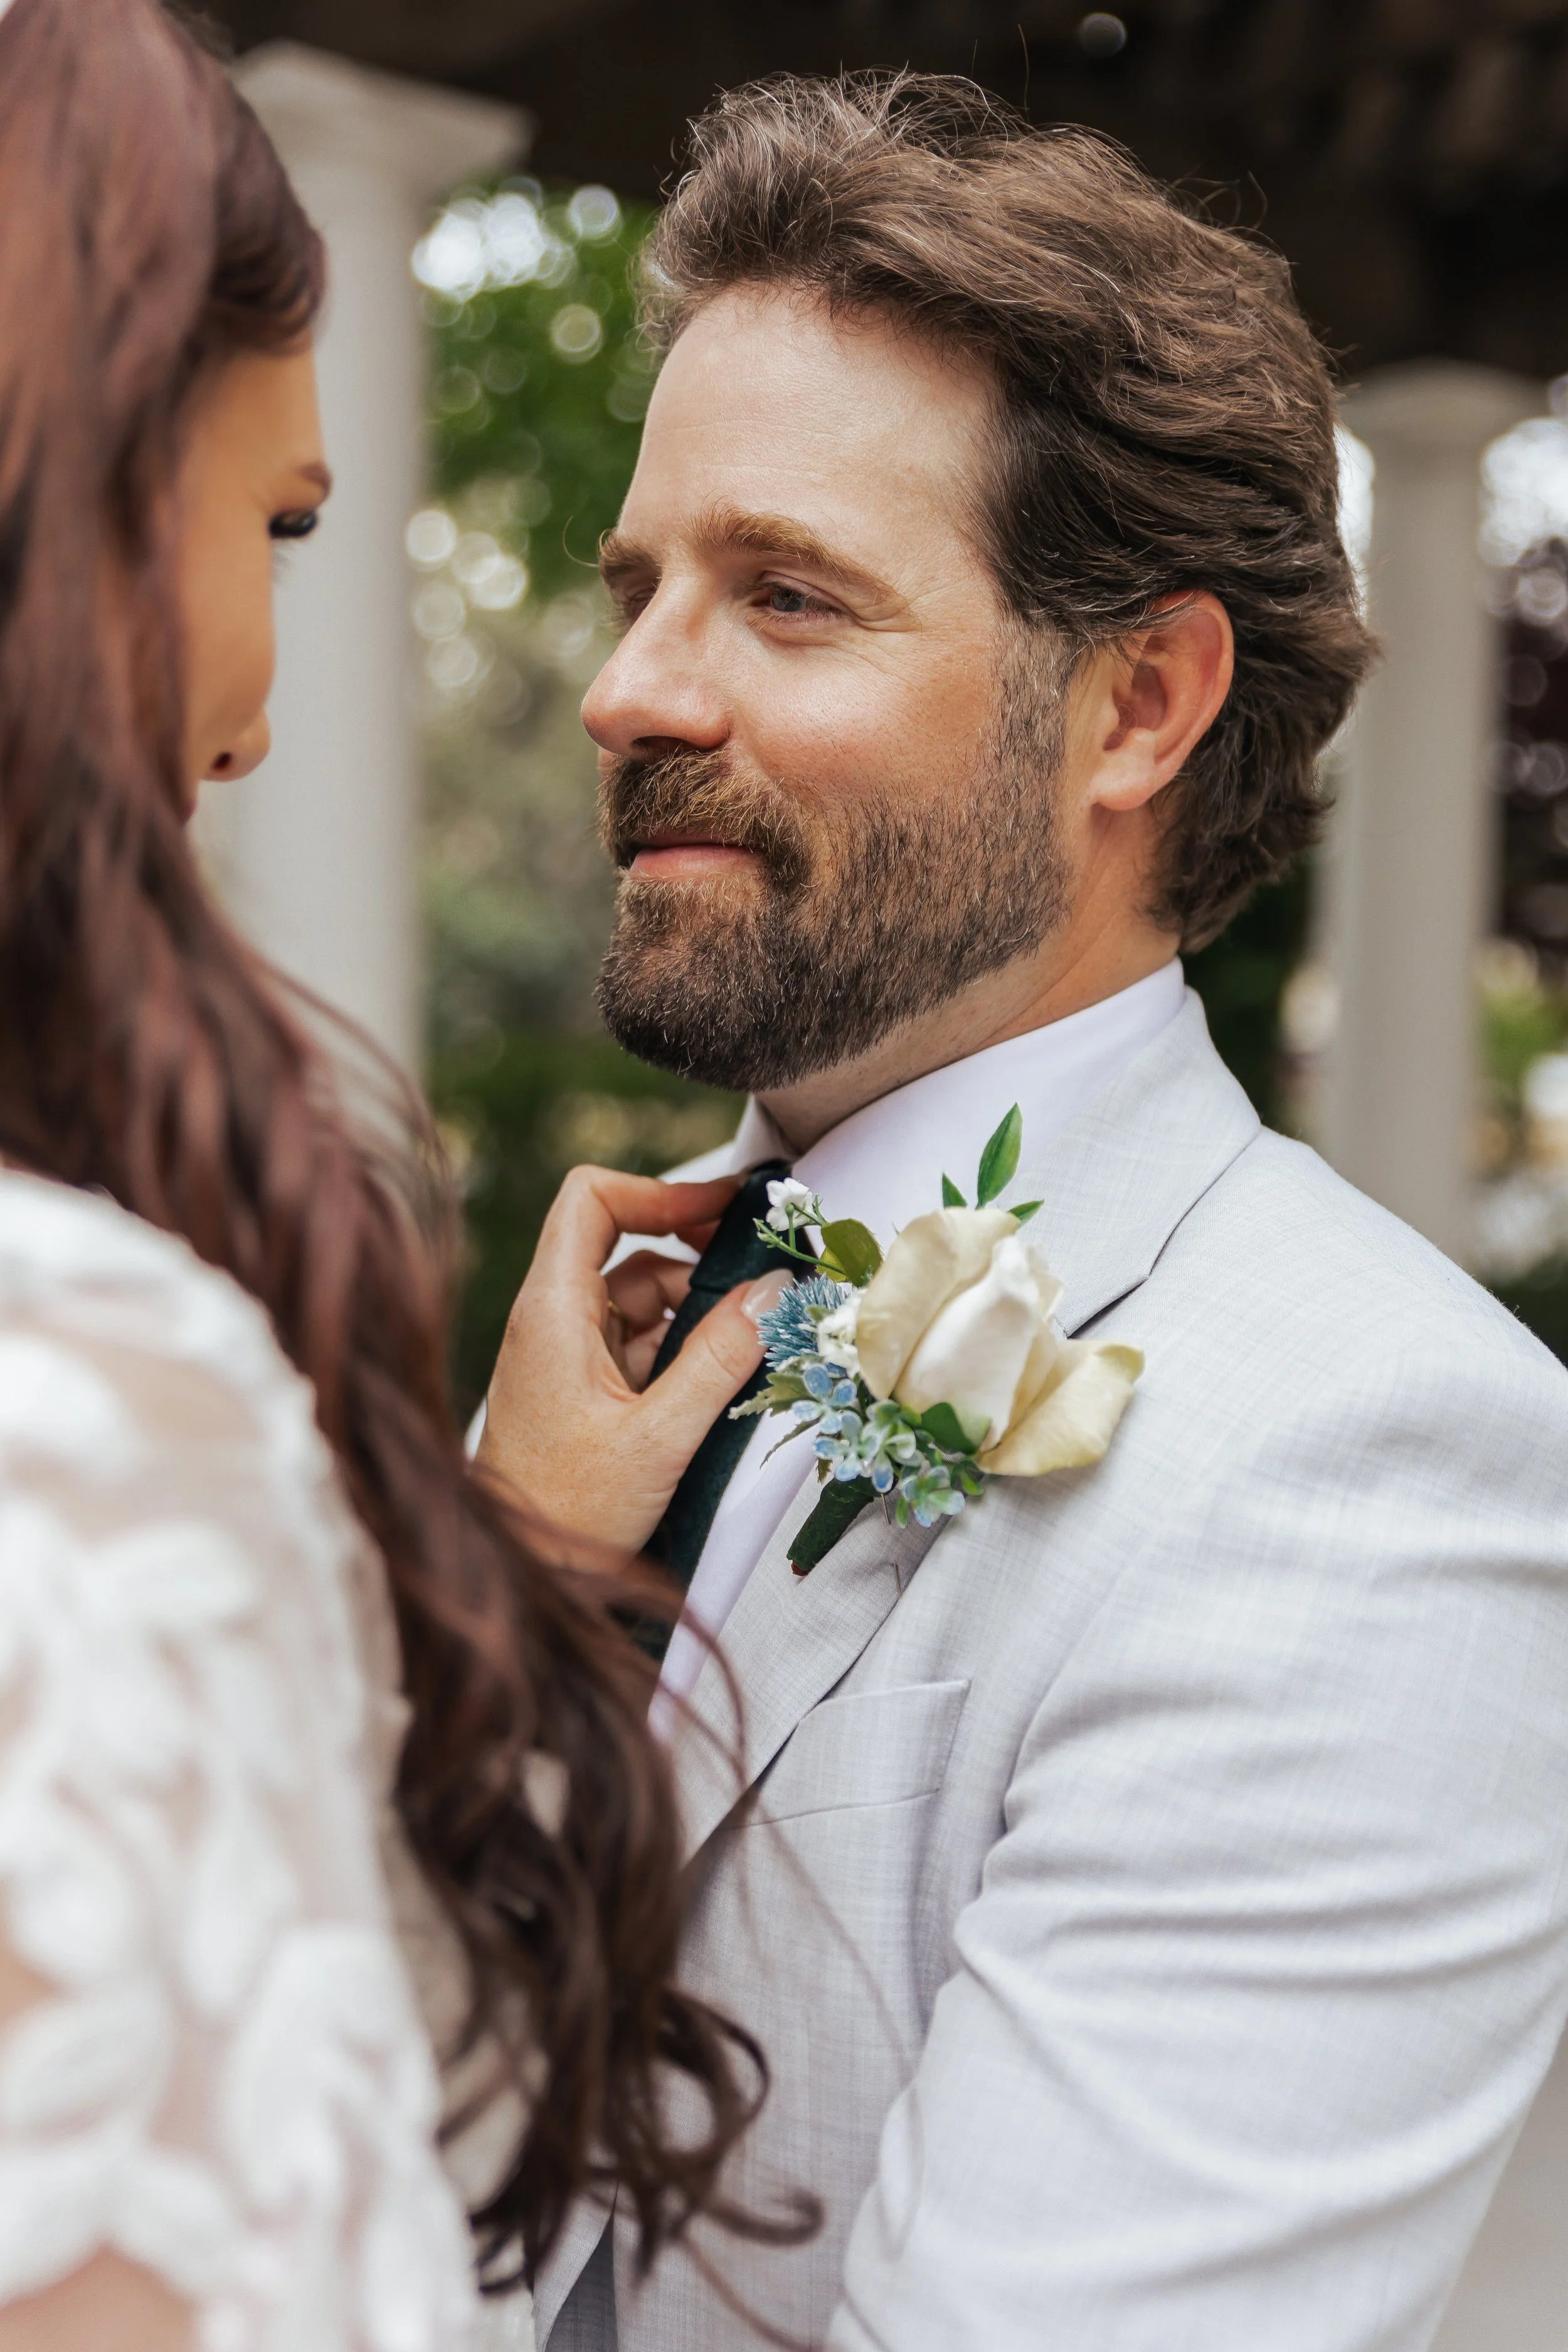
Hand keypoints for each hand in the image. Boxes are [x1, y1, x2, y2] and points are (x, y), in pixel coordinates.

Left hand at [476, 1166, 787, 1556]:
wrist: (523, 1577)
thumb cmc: (567, 1513)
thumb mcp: (659, 1436)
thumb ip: (720, 1359)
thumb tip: (773, 1293)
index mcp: (552, 1310)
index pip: (592, 1199)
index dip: (659, 1191)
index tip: (723, 1209)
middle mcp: (552, 1320)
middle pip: (628, 1250)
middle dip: (698, 1259)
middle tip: (761, 1275)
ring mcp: (565, 1354)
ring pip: (640, 1301)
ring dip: (697, 1313)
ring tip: (754, 1340)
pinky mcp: (581, 1389)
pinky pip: (638, 1345)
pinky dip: (681, 1351)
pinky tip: (719, 1380)